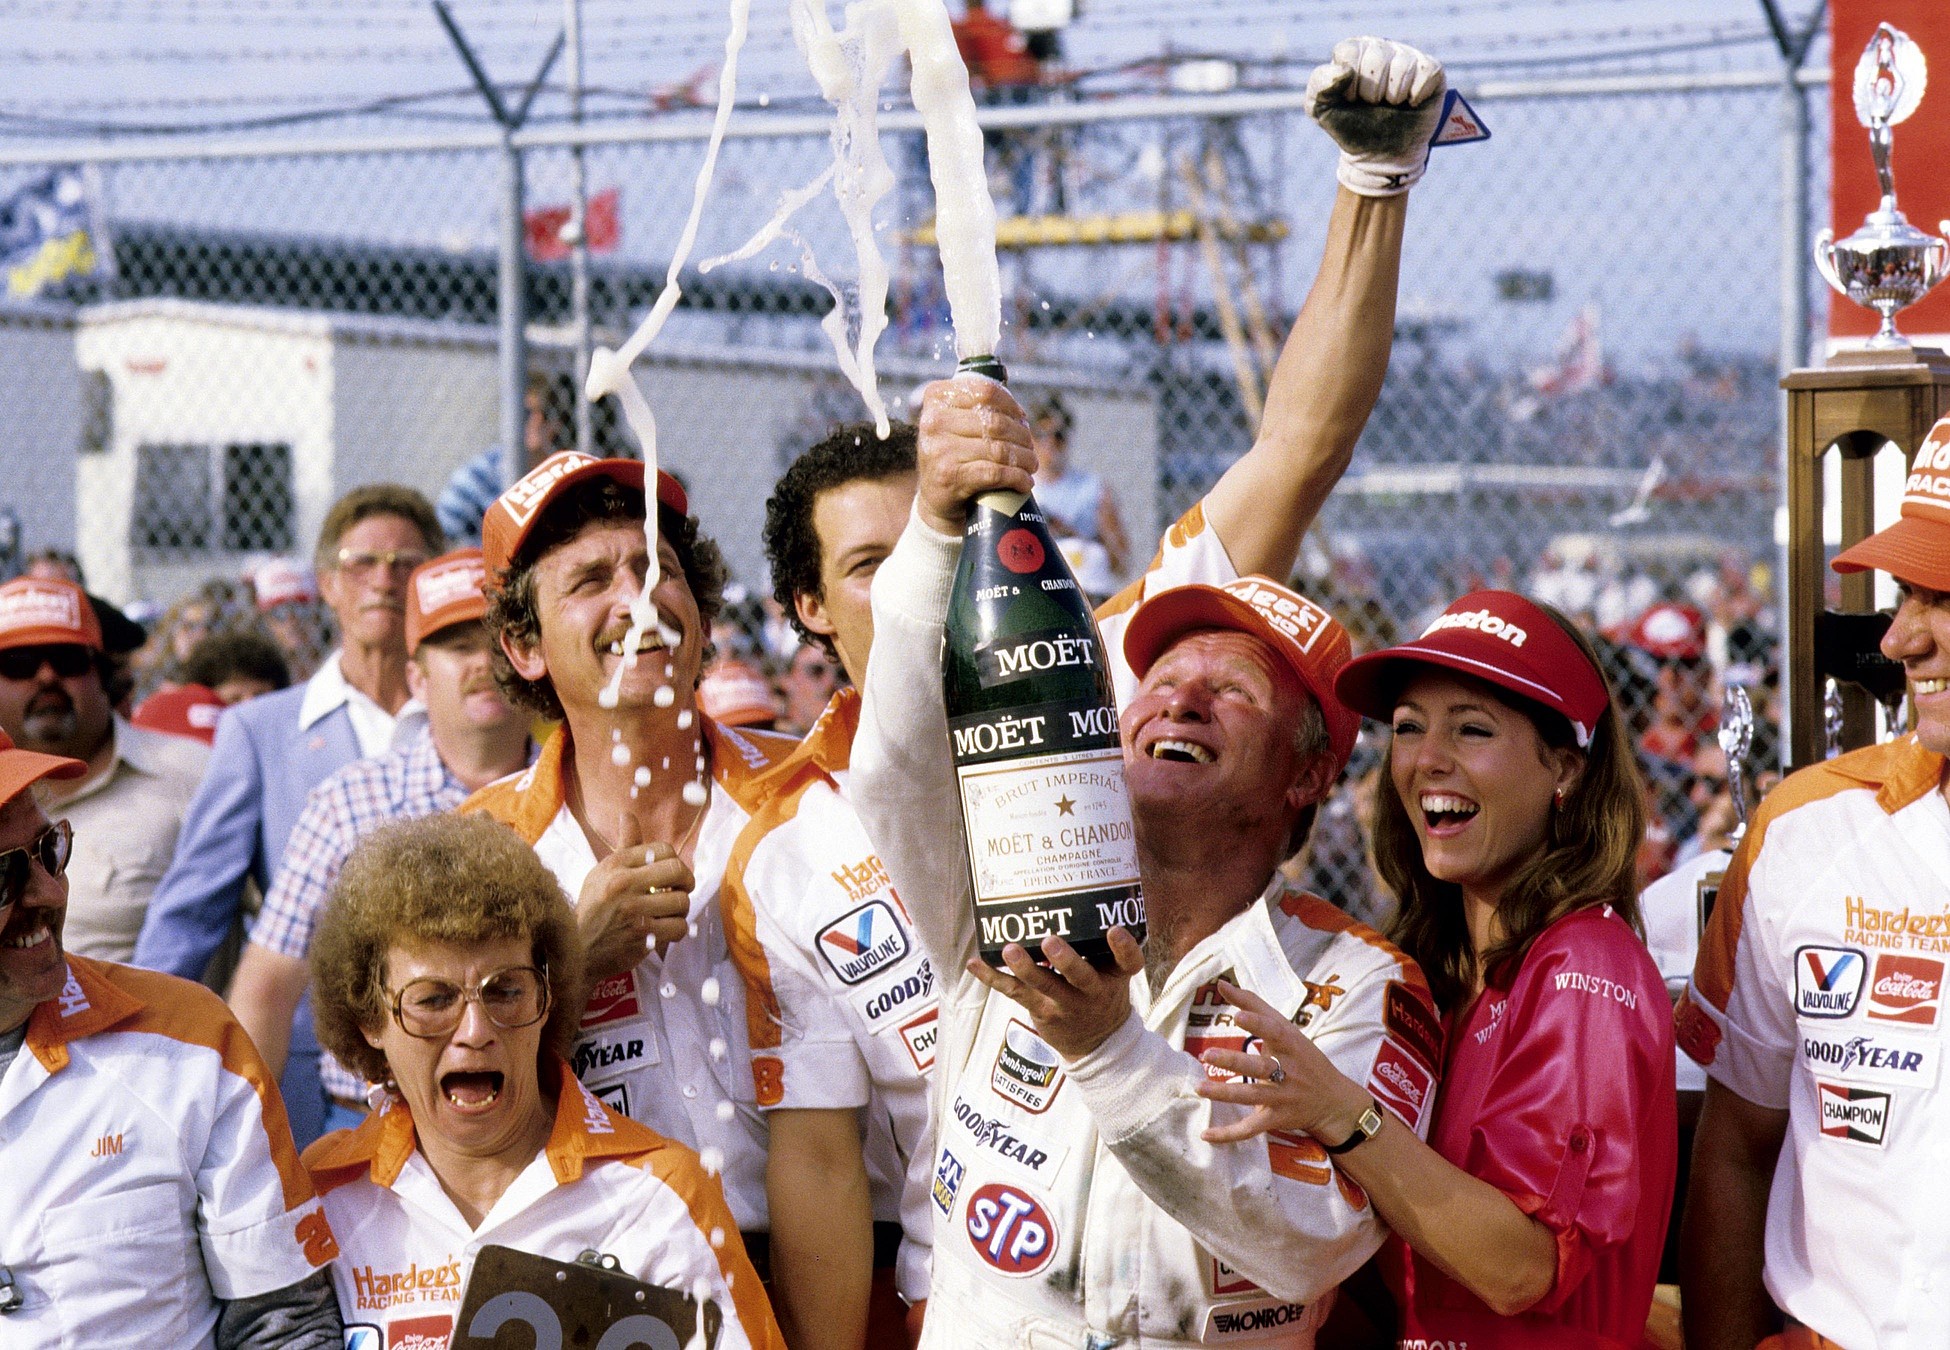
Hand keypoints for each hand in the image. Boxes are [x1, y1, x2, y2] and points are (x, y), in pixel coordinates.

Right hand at [576, 812, 693, 976]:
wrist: (576, 952)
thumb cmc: (594, 909)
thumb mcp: (602, 873)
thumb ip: (625, 846)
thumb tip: (628, 814)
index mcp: (616, 864)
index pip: (664, 849)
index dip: (673, 861)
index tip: (670, 874)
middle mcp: (623, 884)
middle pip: (678, 870)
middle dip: (685, 882)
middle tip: (679, 890)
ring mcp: (633, 911)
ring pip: (682, 901)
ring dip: (680, 910)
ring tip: (668, 913)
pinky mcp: (642, 936)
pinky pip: (679, 927)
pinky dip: (676, 930)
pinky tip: (663, 930)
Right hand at [913, 376, 1036, 536]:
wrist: (935, 496)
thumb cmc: (953, 453)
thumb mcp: (956, 422)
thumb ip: (979, 407)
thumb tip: (1019, 413)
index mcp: (937, 398)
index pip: (986, 392)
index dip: (1011, 406)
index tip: (1021, 418)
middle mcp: (934, 421)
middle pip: (995, 423)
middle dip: (1021, 436)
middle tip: (1029, 448)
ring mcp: (940, 450)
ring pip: (999, 449)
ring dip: (1024, 458)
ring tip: (1030, 465)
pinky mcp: (951, 476)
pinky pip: (996, 473)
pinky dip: (1017, 478)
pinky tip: (1025, 481)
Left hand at [965, 927, 1142, 1058]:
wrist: (1097, 1042)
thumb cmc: (1101, 992)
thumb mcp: (1112, 972)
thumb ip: (1100, 943)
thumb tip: (1072, 895)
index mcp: (1115, 976)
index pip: (1128, 962)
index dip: (1123, 947)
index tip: (1115, 930)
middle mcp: (1092, 992)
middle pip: (1081, 977)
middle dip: (1066, 960)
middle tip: (1050, 942)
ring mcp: (1065, 1004)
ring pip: (1044, 986)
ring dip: (1025, 968)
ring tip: (1009, 950)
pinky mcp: (1040, 1010)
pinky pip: (1014, 992)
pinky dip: (992, 977)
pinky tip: (974, 963)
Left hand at [1194, 981, 1369, 1144]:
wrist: (1334, 1101)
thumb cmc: (1304, 1058)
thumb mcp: (1288, 1030)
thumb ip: (1256, 1006)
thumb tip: (1223, 984)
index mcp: (1291, 1045)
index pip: (1275, 1030)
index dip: (1257, 1023)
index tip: (1238, 1015)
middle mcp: (1288, 1071)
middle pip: (1261, 1066)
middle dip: (1235, 1061)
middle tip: (1207, 1054)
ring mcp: (1282, 1097)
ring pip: (1253, 1097)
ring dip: (1225, 1093)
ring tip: (1200, 1087)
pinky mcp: (1276, 1119)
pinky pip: (1250, 1129)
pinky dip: (1229, 1133)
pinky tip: (1206, 1134)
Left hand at [1304, 37, 1445, 195]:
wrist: (1381, 156)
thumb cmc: (1351, 128)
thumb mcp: (1322, 111)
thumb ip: (1319, 87)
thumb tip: (1342, 71)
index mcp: (1353, 51)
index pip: (1349, 53)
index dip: (1350, 85)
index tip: (1351, 101)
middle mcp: (1380, 48)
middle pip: (1376, 58)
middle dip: (1372, 93)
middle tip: (1373, 106)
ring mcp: (1407, 56)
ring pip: (1402, 66)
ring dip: (1394, 96)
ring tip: (1391, 105)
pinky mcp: (1430, 71)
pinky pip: (1427, 71)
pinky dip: (1417, 94)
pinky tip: (1411, 103)